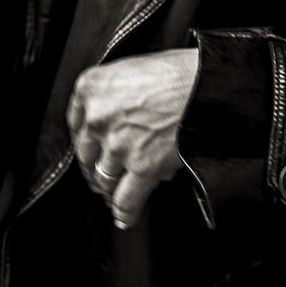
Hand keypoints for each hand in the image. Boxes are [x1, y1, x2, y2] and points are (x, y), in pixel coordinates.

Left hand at [67, 47, 198, 228]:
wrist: (209, 86)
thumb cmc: (179, 73)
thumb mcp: (131, 69)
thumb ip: (115, 96)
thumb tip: (118, 122)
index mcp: (91, 88)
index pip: (76, 123)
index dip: (86, 141)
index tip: (90, 149)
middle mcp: (98, 118)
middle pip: (86, 154)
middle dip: (94, 167)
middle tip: (100, 174)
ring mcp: (118, 144)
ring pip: (104, 178)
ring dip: (109, 188)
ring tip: (113, 194)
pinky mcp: (141, 166)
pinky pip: (126, 197)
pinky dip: (125, 210)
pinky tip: (124, 217)